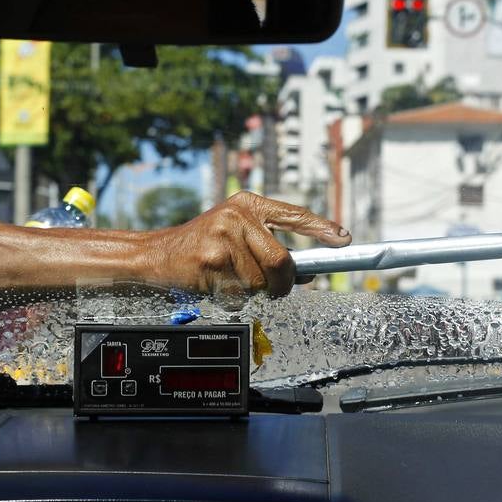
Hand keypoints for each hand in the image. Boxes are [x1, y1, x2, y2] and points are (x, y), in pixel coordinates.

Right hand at [143, 191, 350, 299]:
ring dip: (252, 292)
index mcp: (248, 203)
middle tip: (276, 289)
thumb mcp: (236, 234)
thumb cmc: (203, 247)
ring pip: (261, 281)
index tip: (344, 240)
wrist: (157, 255)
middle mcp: (238, 214)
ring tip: (232, 280)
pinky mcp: (212, 259)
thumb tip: (308, 272)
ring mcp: (224, 236)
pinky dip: (233, 298)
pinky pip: (240, 293)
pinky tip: (218, 285)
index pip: (294, 214)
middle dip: (283, 283)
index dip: (322, 229)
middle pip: (281, 260)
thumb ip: (270, 246)